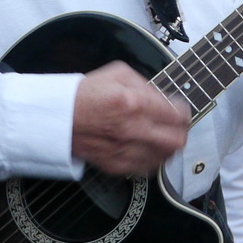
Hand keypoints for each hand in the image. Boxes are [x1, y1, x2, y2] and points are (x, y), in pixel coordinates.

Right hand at [70, 61, 189, 176]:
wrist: (58, 117)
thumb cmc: (85, 94)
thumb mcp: (118, 73)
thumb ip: (145, 84)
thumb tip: (162, 97)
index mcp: (135, 103)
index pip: (177, 115)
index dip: (184, 112)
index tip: (181, 110)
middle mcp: (133, 130)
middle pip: (177, 141)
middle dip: (182, 132)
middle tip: (178, 126)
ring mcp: (125, 151)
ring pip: (164, 158)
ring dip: (169, 147)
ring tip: (164, 138)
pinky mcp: (116, 165)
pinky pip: (147, 169)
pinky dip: (153, 160)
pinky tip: (149, 150)